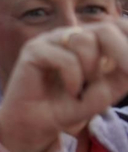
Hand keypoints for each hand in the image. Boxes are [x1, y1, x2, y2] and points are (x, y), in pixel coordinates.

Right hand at [0, 20, 127, 151]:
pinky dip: (74, 79)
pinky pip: (66, 58)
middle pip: (105, 28)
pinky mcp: (34, 50)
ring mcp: (52, 41)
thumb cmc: (67, 107)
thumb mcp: (104, 94)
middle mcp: (72, 36)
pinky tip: (72, 91)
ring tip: (83, 89)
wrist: (35, 124)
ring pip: (85, 40)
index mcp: (91, 42)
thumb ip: (121, 77)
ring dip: (91, 69)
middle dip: (122, 51)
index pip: (118, 26)